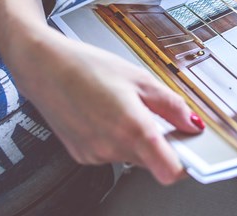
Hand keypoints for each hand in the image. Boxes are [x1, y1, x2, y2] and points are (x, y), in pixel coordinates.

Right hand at [6, 27, 204, 184]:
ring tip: (125, 109)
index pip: (169, 170)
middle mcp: (112, 147)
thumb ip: (172, 105)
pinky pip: (113, 154)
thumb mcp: (140, 78)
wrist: (43, 67)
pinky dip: (117, 140)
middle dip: (162, 144)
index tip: (193, 155)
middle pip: (153, 161)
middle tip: (157, 116)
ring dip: (138, 140)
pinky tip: (107, 115)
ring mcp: (95, 154)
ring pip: (133, 158)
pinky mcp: (82, 156)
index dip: (186, 165)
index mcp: (131, 127)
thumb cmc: (87, 67)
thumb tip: (193, 123)